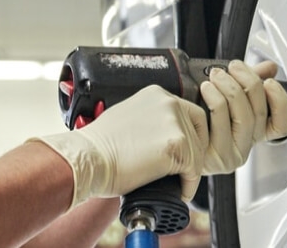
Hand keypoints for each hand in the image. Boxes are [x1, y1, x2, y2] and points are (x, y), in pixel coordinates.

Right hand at [29, 85, 208, 209]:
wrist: (87, 158)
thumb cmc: (98, 146)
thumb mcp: (127, 118)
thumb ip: (149, 121)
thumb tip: (160, 136)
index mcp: (157, 94)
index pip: (189, 113)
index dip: (191, 136)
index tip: (186, 153)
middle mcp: (169, 102)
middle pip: (198, 131)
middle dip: (195, 153)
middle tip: (186, 171)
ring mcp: (174, 122)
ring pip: (197, 152)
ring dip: (190, 173)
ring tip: (178, 186)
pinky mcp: (176, 144)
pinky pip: (193, 169)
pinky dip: (189, 184)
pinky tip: (180, 192)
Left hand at [198, 60, 286, 175]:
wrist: (166, 135)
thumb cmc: (196, 117)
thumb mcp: (226, 98)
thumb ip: (250, 82)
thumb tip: (269, 68)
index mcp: (252, 135)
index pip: (281, 126)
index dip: (281, 102)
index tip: (269, 82)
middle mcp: (244, 148)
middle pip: (260, 113)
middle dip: (249, 82)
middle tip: (234, 67)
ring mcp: (228, 155)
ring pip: (243, 116)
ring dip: (231, 88)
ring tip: (217, 75)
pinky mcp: (211, 156)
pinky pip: (220, 120)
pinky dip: (215, 97)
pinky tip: (207, 88)